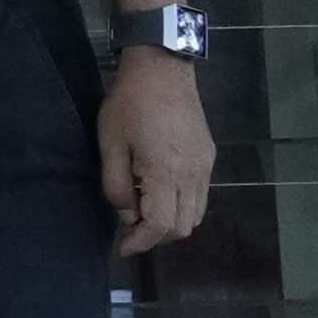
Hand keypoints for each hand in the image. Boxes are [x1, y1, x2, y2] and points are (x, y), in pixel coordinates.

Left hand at [99, 50, 216, 256]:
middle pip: (183, 227)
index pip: (161, 226)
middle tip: (131, 230)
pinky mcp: (209, 156)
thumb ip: (116, 187)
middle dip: (156, 236)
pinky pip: (201, 196)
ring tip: (144, 212)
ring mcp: (205, 166)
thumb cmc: (128, 105)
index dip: (141, 242)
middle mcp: (193, 174)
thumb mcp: (109, 145)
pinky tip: (160, 193)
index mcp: (166, 173)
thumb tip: (129, 216)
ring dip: (172, 222)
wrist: (161, 69)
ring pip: (196, 215)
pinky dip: (183, 206)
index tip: (123, 248)